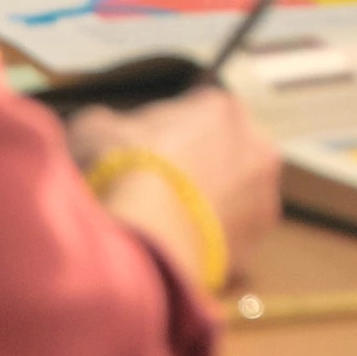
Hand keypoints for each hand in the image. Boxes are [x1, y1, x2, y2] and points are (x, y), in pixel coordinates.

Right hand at [70, 86, 281, 292]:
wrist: (139, 240)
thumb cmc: (119, 173)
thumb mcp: (94, 128)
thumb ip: (113, 124)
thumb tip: (108, 130)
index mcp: (222, 107)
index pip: (200, 107)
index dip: (170, 128)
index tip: (148, 147)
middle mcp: (255, 145)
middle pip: (225, 150)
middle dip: (199, 165)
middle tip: (159, 187)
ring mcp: (262, 196)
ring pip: (234, 194)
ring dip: (209, 204)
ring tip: (166, 223)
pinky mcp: (255, 243)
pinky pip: (229, 236)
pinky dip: (207, 241)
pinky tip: (176, 248)